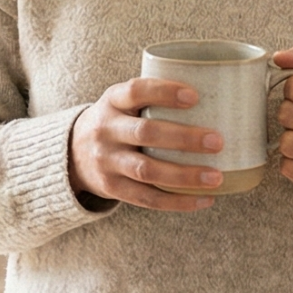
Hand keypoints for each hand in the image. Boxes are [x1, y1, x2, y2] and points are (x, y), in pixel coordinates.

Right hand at [67, 77, 224, 211]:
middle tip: (217, 141)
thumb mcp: (123, 102)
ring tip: (217, 176)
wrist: (72, 153)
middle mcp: (105, 130)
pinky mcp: (111, 188)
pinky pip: (146, 198)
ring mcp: (106, 161)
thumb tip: (220, 95)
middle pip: (145, 133)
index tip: (195, 96)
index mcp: (112, 101)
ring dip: (184, 175)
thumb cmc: (117, 122)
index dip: (164, 92)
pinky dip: (177, 201)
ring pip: (147, 170)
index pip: (136, 91)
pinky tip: (204, 199)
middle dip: (184, 138)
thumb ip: (154, 98)